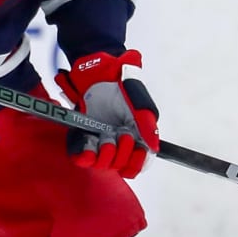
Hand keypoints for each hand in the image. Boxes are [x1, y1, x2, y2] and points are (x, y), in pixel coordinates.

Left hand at [54, 49, 159, 178]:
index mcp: (135, 136)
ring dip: (106, 154)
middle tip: (121, 135)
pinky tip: (89, 148)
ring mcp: (99, 140)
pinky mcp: (83, 137)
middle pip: (120, 165)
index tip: (136, 152)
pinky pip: (83, 157)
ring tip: (106, 138)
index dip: (136, 162)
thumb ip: (148, 126)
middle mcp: (117, 142)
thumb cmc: (122, 85)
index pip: (137, 163)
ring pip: (103, 164)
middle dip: (122, 154)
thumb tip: (154, 148)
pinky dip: (86, 157)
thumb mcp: (139, 105)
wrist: (99, 70)